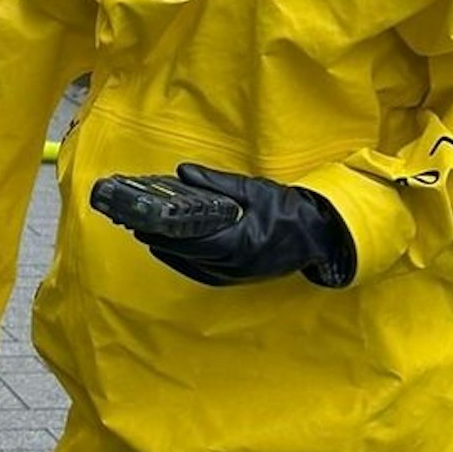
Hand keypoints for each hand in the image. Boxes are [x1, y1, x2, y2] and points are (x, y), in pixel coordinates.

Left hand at [135, 164, 354, 287]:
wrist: (318, 236)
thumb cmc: (288, 212)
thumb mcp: (254, 190)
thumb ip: (217, 184)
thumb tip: (183, 173)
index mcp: (239, 244)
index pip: (191, 243)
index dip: (163, 236)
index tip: (141, 224)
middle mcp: (234, 265)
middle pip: (185, 255)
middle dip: (158, 239)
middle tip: (134, 224)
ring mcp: (235, 275)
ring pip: (190, 265)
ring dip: (167, 249)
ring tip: (144, 232)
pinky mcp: (235, 278)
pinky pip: (201, 272)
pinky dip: (182, 260)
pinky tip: (168, 248)